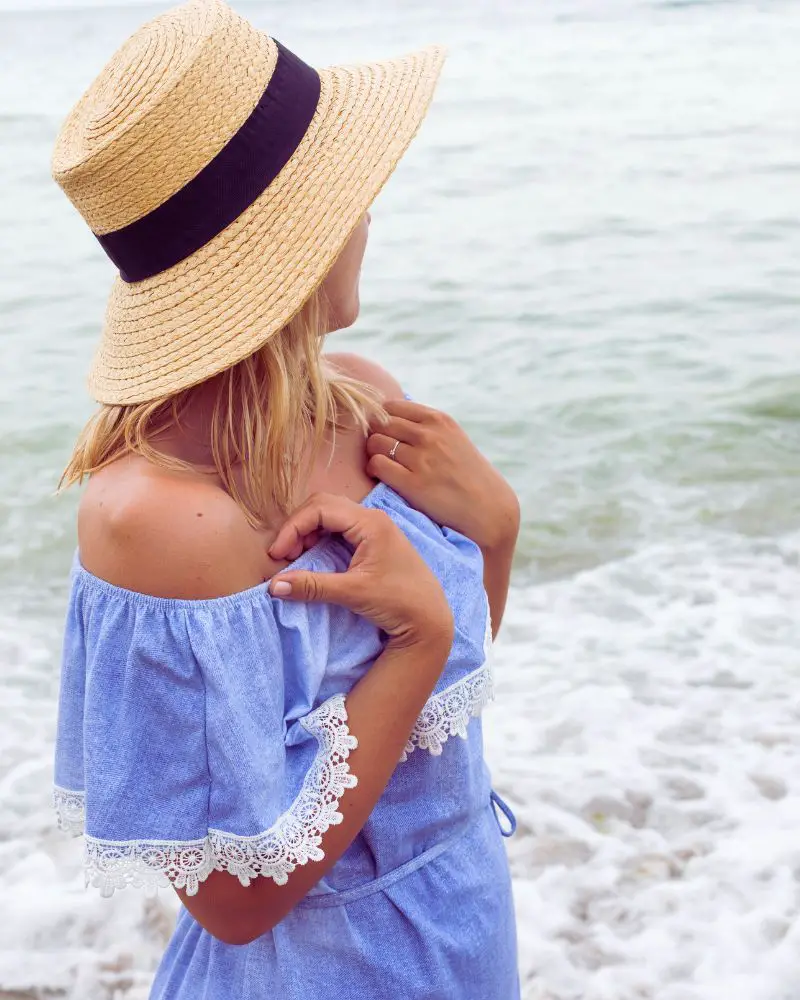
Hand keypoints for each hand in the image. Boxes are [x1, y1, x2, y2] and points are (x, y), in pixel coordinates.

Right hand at [268, 492, 453, 650]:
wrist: (430, 618)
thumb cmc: (398, 602)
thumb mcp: (353, 593)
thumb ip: (312, 586)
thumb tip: (274, 586)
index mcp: (370, 523)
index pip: (320, 508)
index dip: (293, 528)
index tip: (278, 555)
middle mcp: (373, 518)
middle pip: (323, 505)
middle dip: (299, 526)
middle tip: (286, 555)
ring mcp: (375, 527)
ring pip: (331, 515)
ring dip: (309, 531)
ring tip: (297, 557)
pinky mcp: (374, 540)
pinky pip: (340, 528)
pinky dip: (321, 537)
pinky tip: (315, 556)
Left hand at [366, 401, 519, 554]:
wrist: (487, 506)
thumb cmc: (467, 473)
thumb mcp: (453, 437)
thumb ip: (426, 426)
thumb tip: (389, 416)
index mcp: (438, 420)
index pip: (391, 407)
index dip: (381, 420)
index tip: (384, 433)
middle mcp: (429, 435)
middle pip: (379, 423)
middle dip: (374, 435)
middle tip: (380, 451)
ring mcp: (421, 458)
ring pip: (375, 443)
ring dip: (372, 453)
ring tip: (381, 463)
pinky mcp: (412, 483)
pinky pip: (377, 464)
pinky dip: (373, 469)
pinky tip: (380, 475)